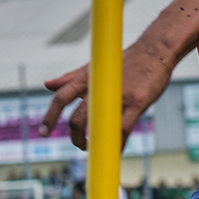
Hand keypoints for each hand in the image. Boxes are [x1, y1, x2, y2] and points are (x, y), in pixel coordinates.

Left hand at [40, 39, 174, 150]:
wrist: (155, 50)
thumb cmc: (125, 60)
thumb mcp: (94, 67)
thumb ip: (70, 78)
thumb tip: (47, 85)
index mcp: (87, 78)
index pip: (61, 98)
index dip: (49, 116)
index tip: (43, 133)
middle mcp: (99, 88)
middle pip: (76, 119)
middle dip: (74, 137)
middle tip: (79, 145)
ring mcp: (117, 96)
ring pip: (96, 126)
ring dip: (92, 143)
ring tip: (93, 148)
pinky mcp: (135, 103)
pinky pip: (122, 130)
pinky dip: (117, 144)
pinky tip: (117, 148)